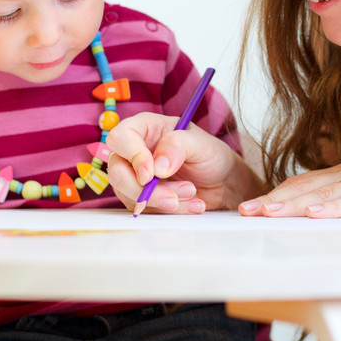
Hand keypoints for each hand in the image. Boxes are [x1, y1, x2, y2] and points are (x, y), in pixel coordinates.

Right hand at [105, 112, 257, 213]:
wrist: (223, 181)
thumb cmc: (210, 154)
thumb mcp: (200, 144)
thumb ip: (178, 146)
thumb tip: (157, 166)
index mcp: (145, 129)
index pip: (120, 138)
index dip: (132, 156)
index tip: (151, 174)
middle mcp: (135, 152)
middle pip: (117, 172)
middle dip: (145, 190)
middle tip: (174, 196)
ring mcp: (136, 177)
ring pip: (129, 195)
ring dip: (161, 201)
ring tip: (192, 194)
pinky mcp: (143, 198)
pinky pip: (145, 209)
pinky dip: (169, 211)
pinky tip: (192, 204)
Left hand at [237, 163, 340, 217]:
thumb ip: (339, 221)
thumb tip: (304, 235)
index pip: (301, 186)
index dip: (275, 196)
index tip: (248, 209)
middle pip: (307, 187)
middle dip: (275, 200)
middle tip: (247, 211)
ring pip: (327, 191)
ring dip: (296, 203)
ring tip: (270, 212)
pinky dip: (336, 208)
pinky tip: (316, 215)